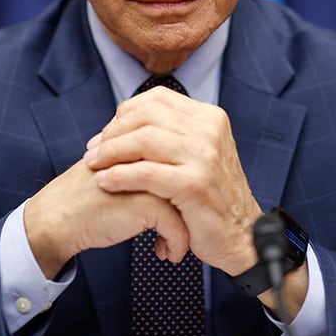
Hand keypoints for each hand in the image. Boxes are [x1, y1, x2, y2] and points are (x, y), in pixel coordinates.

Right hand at [24, 156, 190, 279]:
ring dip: (187, 229)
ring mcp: (149, 178)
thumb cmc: (85, 199)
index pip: (183, 163)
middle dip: (192, 210)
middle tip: (189, 229)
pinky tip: (165, 254)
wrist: (57, 218)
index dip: (187, 193)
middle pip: (189, 181)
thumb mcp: (117, 172)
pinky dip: (177, 243)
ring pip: (189, 203)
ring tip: (177, 244)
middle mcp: (149, 157)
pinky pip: (178, 226)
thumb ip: (142, 168)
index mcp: (141, 145)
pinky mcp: (146, 203)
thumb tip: (174, 177)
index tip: (186, 214)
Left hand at [85, 87, 262, 277]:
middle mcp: (209, 130)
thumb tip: (126, 120)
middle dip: (112, 132)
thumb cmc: (212, 198)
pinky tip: (105, 182)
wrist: (242, 236)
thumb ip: (173, 134)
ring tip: (93, 166)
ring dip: (110, 152)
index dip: (124, 114)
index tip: (106, 134)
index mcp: (209, 117)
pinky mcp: (194, 184)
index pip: (156, 99)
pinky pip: (145, 173)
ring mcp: (204, 156)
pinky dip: (119, 176)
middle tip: (93, 151)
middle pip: (145, 116)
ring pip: (143, 140)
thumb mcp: (200, 154)